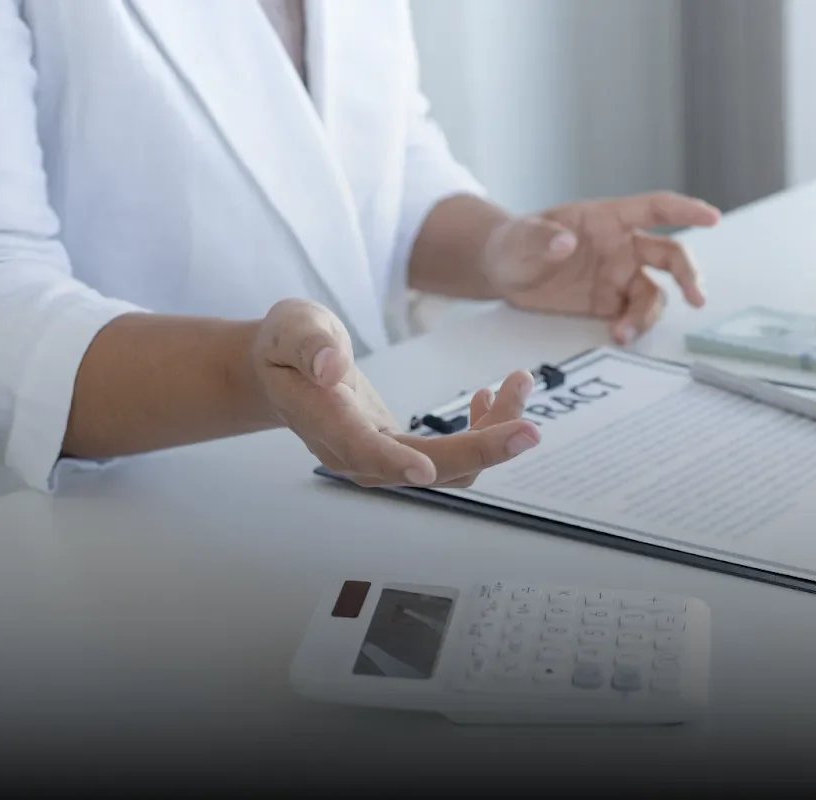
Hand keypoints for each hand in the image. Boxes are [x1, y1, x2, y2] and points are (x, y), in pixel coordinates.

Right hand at [251, 299, 541, 486]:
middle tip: (531, 429)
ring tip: (520, 382)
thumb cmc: (287, 346)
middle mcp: (357, 454)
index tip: (427, 468)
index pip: (361, 449)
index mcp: (326, 422)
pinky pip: (451, 456)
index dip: (395, 460)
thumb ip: (308, 343)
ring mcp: (383, 460)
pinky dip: (482, 430)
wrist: (284, 373)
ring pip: (450, 466)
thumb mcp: (291, 326)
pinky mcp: (403, 454)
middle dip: (483, 451)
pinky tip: (490, 396)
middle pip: (427, 468)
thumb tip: (330, 365)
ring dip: (494, 433)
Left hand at [482, 192, 720, 344]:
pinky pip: (635, 315)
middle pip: (670, 255)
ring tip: (624, 333)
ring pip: (655, 293)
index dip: (686, 210)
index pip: (655, 209)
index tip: (712, 218)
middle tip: (697, 298)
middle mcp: (622, 246)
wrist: (504, 272)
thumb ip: (541, 238)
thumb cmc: (514, 243)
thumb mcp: (520, 238)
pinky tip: (617, 336)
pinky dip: (633, 327)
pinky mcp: (611, 303)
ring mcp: (619, 276)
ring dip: (648, 314)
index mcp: (608, 219)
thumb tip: (566, 243)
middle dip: (688, 274)